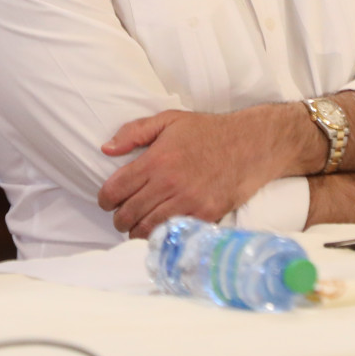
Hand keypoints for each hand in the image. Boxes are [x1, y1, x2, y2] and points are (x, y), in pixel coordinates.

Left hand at [96, 107, 303, 237]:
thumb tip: (106, 149)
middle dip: (118, 217)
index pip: (116, 189)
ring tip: (137, 224)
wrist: (249, 145)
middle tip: (122, 215)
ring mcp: (187, 203)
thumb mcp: (169, 120)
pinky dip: (160, 235)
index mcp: (156, 160)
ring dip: (136, 230)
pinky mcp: (204, 217)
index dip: (105, 199)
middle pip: (128, 214)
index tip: (107, 200)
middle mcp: (169, 184)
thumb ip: (134, 132)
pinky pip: (172, 234)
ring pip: (146, 229)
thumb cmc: (208, 132)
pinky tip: (158, 228)